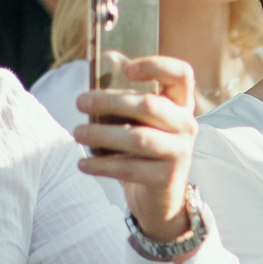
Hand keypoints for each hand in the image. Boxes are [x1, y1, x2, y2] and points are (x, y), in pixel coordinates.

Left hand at [77, 55, 202, 242]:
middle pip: (150, 105)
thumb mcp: (139, 121)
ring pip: (138, 138)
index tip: (127, 70)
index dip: (156, 66)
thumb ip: (124, 99)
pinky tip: (83, 163)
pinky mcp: (166, 178)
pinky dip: (101, 165)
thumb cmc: (142, 149)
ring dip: (102, 134)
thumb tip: (97, 72)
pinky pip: (129, 168)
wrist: (159, 197)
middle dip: (110, 101)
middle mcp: (186, 125)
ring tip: (76, 133)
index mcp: (181, 104)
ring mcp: (180, 152)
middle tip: (79, 102)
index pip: (181, 74)